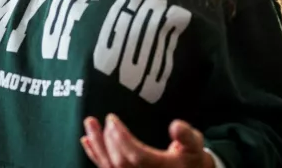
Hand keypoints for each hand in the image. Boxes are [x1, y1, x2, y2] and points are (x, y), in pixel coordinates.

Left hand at [81, 114, 214, 167]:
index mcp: (159, 167)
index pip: (136, 155)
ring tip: (88, 125)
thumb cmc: (191, 160)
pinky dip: (95, 156)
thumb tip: (176, 125)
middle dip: (107, 139)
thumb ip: (187, 136)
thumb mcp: (195, 146)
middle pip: (119, 161)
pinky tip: (86, 142)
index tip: (111, 118)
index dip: (121, 138)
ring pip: (109, 166)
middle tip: (102, 120)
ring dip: (97, 145)